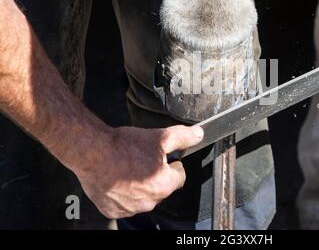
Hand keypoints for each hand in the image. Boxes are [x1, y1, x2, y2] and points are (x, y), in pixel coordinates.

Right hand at [67, 125, 202, 218]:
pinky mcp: (113, 211)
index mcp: (163, 186)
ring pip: (143, 196)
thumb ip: (183, 137)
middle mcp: (148, 202)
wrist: (92, 152)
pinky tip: (118, 178)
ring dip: (140, 184)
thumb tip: (198, 135)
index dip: (173, 164)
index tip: (163, 157)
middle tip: (143, 159)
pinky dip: (124, 193)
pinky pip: (125, 203)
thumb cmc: (123, 146)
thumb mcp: (159, 136)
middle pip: (161, 188)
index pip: (179, 176)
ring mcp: (129, 209)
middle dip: (156, 174)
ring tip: (129, 167)